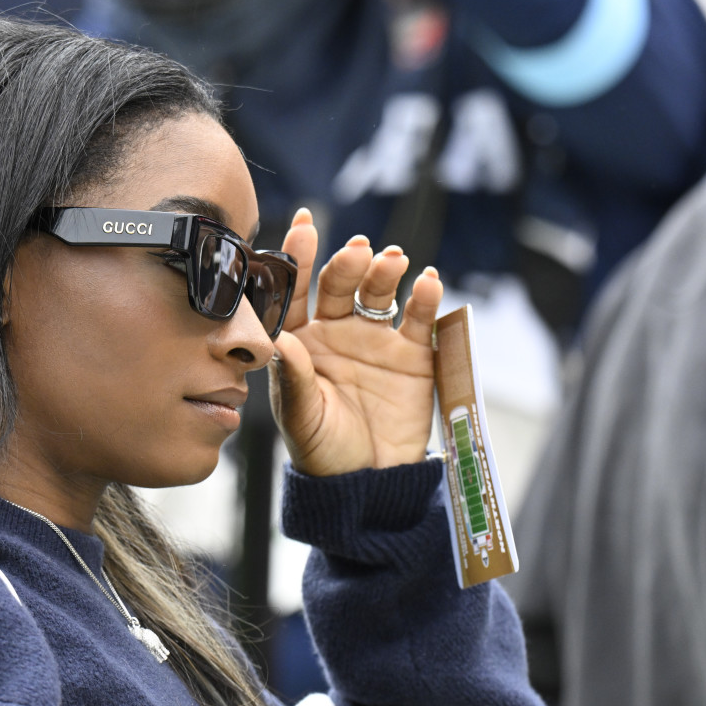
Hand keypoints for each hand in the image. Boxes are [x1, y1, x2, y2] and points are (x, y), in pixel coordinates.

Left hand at [268, 208, 443, 475]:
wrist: (369, 482)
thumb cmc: (321, 448)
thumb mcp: (300, 416)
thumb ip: (290, 376)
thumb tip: (278, 338)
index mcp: (300, 340)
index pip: (295, 292)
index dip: (296, 258)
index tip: (302, 223)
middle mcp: (336, 331)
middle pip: (340, 285)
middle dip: (347, 264)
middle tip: (357, 250)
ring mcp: (375, 339)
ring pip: (379, 293)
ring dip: (384, 272)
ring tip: (392, 261)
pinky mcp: (414, 354)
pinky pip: (420, 319)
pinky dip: (426, 298)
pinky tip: (428, 282)